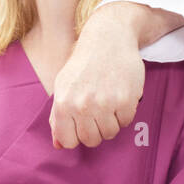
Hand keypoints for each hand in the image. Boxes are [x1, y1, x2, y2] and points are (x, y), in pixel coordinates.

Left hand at [50, 4, 144, 148]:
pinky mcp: (126, 100)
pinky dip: (124, 113)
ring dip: (110, 122)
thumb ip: (58, 117)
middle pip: (91, 140)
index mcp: (63, 103)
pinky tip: (119, 96)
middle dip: (94, 130)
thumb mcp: (63, 87)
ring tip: (108, 103)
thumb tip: (58, 144)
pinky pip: (126, 122)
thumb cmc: (83, 65)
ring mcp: (105, 103)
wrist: (108, 39)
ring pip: (109, 133)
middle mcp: (82, 105)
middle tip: (96, 112)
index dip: (75, 136)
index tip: (80, 126)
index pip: (68, 141)